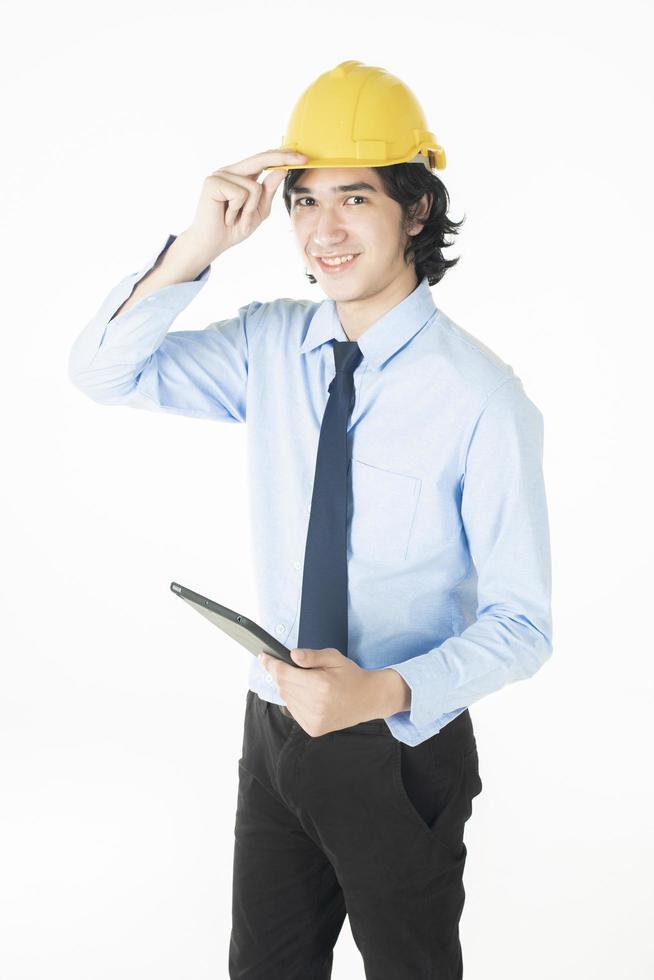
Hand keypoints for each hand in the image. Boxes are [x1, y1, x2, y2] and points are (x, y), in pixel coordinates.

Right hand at [182, 147, 307, 261]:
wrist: (212, 244)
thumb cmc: (233, 228)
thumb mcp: (258, 210)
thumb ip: (268, 192)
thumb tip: (281, 171)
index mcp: (240, 175)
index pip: (263, 160)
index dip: (282, 157)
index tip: (303, 158)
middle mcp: (230, 171)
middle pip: (261, 159)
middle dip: (282, 158)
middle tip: (303, 159)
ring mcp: (220, 174)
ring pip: (254, 187)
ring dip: (250, 210)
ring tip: (237, 219)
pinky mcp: (213, 182)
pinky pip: (242, 194)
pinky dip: (239, 211)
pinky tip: (227, 217)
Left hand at [258, 647, 385, 736]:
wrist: (368, 699)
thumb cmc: (350, 676)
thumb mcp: (334, 657)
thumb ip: (312, 655)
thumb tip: (292, 655)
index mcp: (321, 685)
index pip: (284, 674)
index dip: (271, 664)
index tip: (263, 656)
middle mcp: (316, 705)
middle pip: (283, 685)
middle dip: (280, 673)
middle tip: (287, 666)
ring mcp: (314, 720)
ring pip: (286, 698)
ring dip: (289, 688)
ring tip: (305, 681)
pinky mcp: (313, 729)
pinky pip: (293, 710)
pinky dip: (295, 700)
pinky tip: (308, 695)